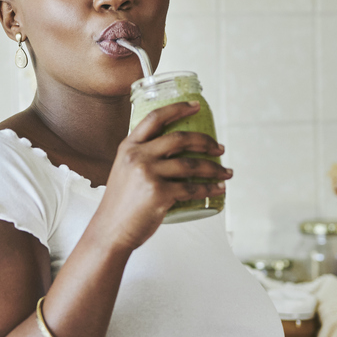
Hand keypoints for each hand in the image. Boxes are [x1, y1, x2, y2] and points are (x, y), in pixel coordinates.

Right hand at [89, 101, 230, 252]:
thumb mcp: (126, 171)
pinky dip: (209, 188)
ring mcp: (148, 174)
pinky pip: (192, 188)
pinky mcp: (159, 194)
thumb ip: (144, 157)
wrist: (110, 230)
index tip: (196, 106)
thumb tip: (176, 151)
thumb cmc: (121, 203)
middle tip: (220, 148)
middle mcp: (137, 156)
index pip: (155, 118)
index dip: (177, 108)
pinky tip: (218, 189)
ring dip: (214, 168)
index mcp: (129, 147)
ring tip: (226, 172)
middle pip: (180, 139)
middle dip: (205, 142)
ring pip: (191, 165)